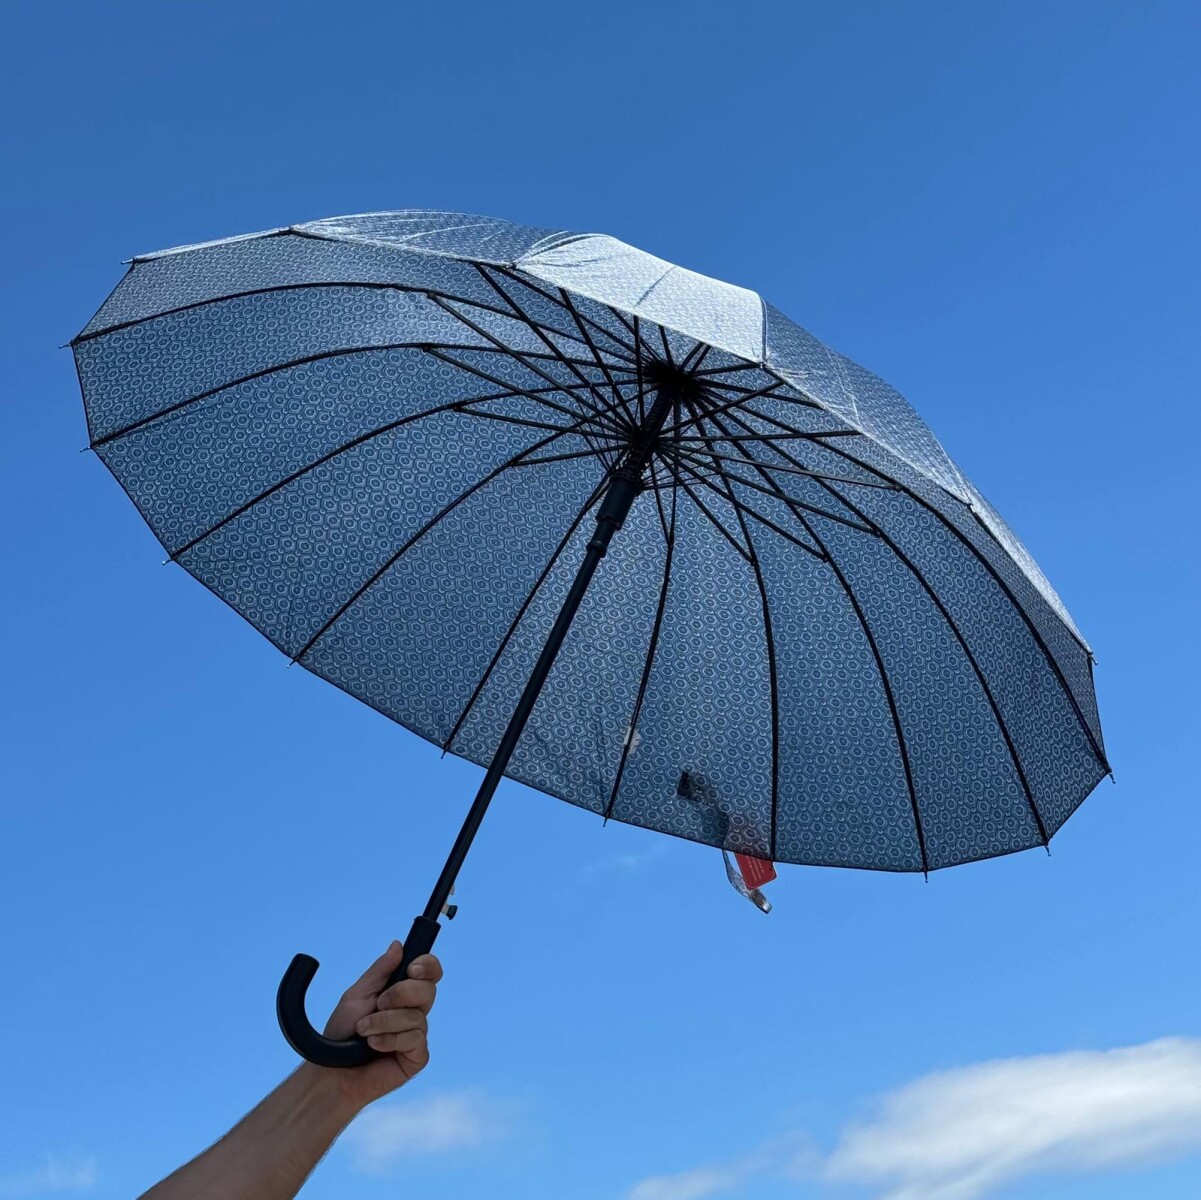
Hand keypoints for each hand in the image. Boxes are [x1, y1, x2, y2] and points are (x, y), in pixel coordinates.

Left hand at [309, 940, 442, 1111]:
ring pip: (417, 1016)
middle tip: (378, 1003)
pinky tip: (374, 1045)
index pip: (429, 972)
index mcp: (403, 992)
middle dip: (402, 993)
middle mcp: (414, 1011)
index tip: (412, 968)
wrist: (332, 1070)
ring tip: (364, 1030)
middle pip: (429, 989)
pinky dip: (390, 1039)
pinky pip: (414, 1039)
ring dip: (385, 1021)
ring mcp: (417, 1034)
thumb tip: (398, 944)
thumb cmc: (342, 1032)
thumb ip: (380, 970)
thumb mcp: (358, 994)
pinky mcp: (417, 1056)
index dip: (428, 965)